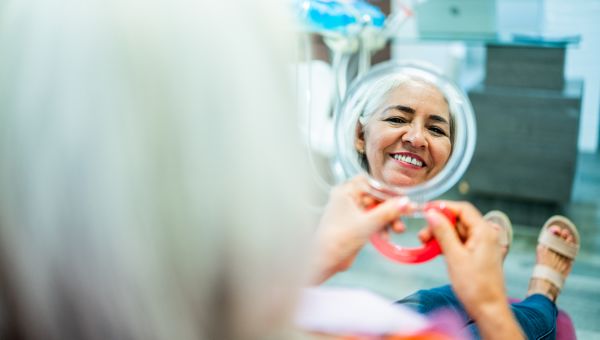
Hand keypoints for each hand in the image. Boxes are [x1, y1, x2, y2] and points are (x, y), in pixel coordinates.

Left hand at [311, 176, 413, 283]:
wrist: (325, 260)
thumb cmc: (337, 239)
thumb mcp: (367, 224)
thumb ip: (388, 212)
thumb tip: (405, 202)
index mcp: (346, 192)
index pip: (372, 184)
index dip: (388, 191)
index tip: (403, 199)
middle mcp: (347, 198)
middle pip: (376, 198)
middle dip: (391, 209)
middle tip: (405, 215)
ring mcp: (351, 211)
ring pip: (376, 210)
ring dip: (388, 219)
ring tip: (398, 230)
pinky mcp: (354, 224)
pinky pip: (372, 220)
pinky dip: (381, 227)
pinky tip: (387, 236)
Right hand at [425, 201, 523, 338]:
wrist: (488, 309)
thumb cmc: (475, 286)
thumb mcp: (454, 256)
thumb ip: (443, 232)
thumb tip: (431, 213)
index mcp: (484, 232)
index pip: (462, 209)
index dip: (443, 207)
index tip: (425, 210)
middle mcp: (485, 234)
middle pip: (459, 220)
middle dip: (439, 224)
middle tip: (422, 235)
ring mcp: (482, 244)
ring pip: (457, 231)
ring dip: (441, 235)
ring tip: (425, 244)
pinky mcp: (477, 254)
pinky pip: (460, 242)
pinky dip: (447, 244)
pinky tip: (435, 250)